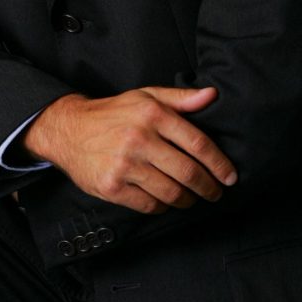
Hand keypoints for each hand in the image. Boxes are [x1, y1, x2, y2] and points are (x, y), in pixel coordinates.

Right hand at [22, 86, 236, 213]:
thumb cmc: (114, 113)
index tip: (230, 176)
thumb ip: (180, 98)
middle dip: (208, 187)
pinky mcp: (112, 186)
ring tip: (192, 197)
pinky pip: (149, 205)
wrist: (70, 130)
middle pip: (188, 172)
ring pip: (171, 192)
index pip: (198, 143)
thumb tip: (212, 95)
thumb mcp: (146, 96)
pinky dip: (163, 206)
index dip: (219, 163)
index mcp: (153, 114)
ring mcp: (125, 164)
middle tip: (216, 192)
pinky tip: (166, 200)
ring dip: (188, 200)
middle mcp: (139, 138)